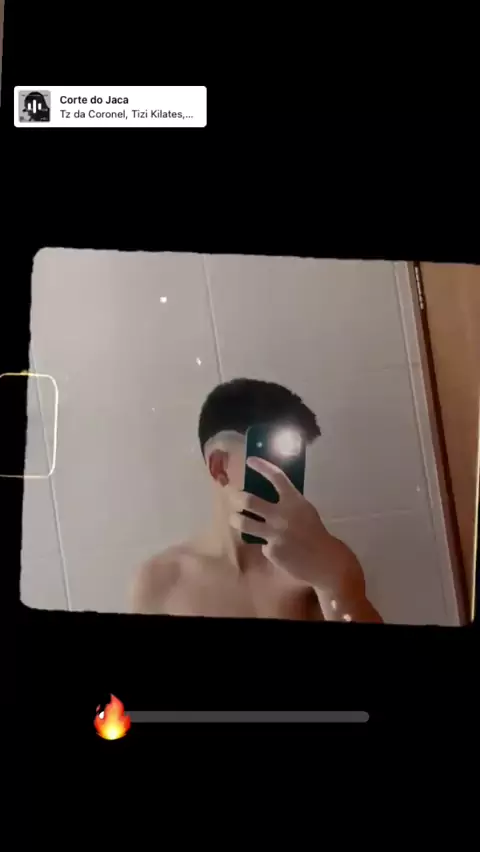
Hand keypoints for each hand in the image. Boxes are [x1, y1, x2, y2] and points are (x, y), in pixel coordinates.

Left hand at [229, 456, 357, 594]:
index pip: (276, 477)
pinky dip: (264, 544)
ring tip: (234, 518)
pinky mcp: (271, 550)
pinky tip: (274, 548)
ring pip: (244, 523)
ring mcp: (275, 533)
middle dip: (236, 498)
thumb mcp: (304, 510)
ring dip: (235, 519)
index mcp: (294, 501)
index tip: (250, 460)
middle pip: (249, 501)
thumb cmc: (314, 532)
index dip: (262, 466)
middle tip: (232, 497)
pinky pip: (261, 543)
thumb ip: (287, 503)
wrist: (324, 560)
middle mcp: (282, 514)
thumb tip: (264, 496)